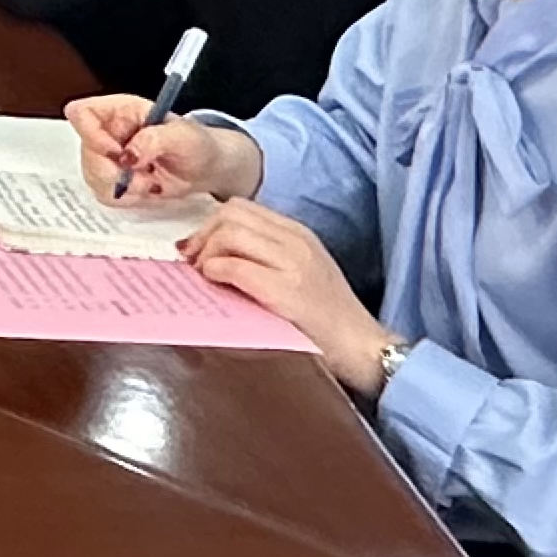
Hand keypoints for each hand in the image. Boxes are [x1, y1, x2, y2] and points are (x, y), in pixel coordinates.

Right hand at [67, 93, 263, 203]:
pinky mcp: (115, 178)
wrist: (208, 168)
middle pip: (86, 151)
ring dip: (123, 187)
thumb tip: (128, 155)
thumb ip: (154, 140)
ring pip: (93, 175)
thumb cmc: (198, 144)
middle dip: (112, 171)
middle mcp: (108, 132)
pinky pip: (105, 193)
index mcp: (120, 110)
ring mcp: (109, 156)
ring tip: (150, 182)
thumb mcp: (183, 136)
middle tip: (142, 175)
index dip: (90, 134)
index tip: (116, 152)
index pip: (81, 113)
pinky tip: (146, 189)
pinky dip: (127, 197)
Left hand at [179, 200, 387, 389]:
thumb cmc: (328, 319)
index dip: (210, 224)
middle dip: (203, 234)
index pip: (241, 208)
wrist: (363, 349)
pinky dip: (215, 270)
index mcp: (298, 233)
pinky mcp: (287, 290)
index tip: (197, 248)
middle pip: (231, 214)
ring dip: (206, 252)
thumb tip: (214, 251)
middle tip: (192, 261)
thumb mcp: (300, 271)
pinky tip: (214, 283)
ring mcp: (293, 263)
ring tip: (203, 275)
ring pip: (230, 233)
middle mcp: (296, 241)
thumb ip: (265, 255)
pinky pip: (236, 266)